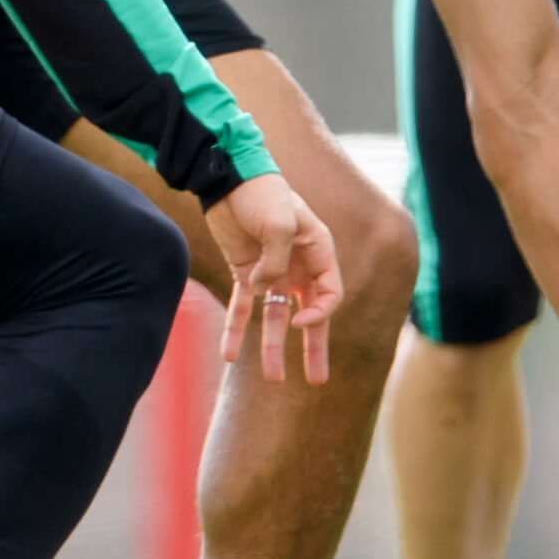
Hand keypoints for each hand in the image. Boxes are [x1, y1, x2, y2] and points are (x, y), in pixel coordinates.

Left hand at [201, 174, 339, 384]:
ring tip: (274, 380)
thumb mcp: (280, 223)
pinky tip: (229, 356)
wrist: (228, 176)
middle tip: (317, 381)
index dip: (319, 313)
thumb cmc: (263, 193)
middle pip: (310, 314)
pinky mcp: (244, 272)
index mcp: (319, 251)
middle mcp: (299, 265)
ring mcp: (271, 271)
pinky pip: (242, 306)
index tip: (299, 321)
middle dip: (314, 348)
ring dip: (273, 348)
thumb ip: (276, 260)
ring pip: (275, 317)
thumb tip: (263, 289)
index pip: (329, 294)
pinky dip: (235, 330)